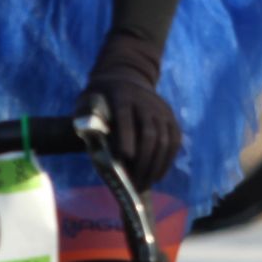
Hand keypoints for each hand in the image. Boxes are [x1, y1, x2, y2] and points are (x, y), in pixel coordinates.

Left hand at [79, 35, 179, 190]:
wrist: (125, 76)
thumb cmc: (100, 98)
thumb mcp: (87, 103)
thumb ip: (87, 121)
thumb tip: (93, 144)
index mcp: (120, 95)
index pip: (125, 116)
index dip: (126, 137)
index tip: (124, 159)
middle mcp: (145, 101)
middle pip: (149, 134)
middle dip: (143, 163)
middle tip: (135, 185)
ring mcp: (160, 109)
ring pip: (164, 140)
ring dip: (155, 166)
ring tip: (145, 184)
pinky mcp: (170, 116)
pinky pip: (174, 141)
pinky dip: (167, 160)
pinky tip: (157, 175)